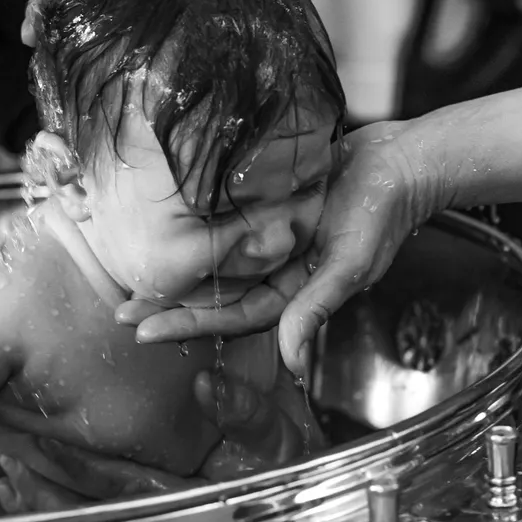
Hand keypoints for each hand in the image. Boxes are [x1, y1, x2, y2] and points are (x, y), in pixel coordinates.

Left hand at [0, 373, 307, 512]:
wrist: (300, 494)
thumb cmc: (289, 463)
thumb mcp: (280, 438)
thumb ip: (247, 415)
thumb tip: (207, 385)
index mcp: (183, 490)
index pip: (110, 481)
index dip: (63, 462)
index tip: (20, 439)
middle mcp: (159, 507)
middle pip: (83, 501)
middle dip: (33, 476)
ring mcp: (154, 513)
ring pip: (83, 512)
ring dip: (38, 493)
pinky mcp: (153, 506)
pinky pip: (98, 511)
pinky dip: (60, 497)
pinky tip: (29, 485)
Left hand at [116, 122, 440, 375]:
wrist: (399, 159)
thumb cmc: (381, 211)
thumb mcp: (351, 262)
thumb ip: (317, 307)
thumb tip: (293, 362)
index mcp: (295, 290)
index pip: (233, 316)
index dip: (188, 324)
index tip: (143, 329)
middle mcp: (277, 269)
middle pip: (217, 294)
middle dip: (171, 305)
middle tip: (122, 309)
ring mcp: (270, 239)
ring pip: (217, 263)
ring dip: (179, 270)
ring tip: (135, 274)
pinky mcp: (266, 209)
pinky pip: (226, 226)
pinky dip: (198, 232)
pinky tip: (168, 229)